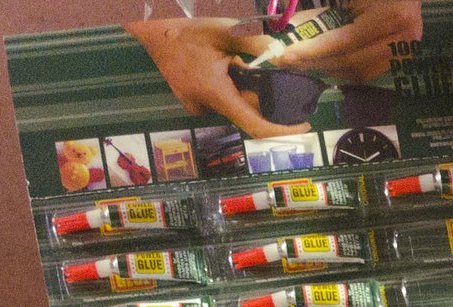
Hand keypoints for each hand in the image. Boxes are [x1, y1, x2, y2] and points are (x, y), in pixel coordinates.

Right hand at [129, 19, 298, 139]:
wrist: (149, 31)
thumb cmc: (185, 29)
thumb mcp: (224, 32)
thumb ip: (256, 45)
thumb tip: (283, 55)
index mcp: (216, 95)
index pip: (256, 126)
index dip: (282, 130)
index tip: (302, 126)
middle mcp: (207, 108)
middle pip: (246, 112)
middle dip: (261, 95)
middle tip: (264, 73)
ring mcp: (198, 107)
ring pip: (233, 104)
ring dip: (242, 87)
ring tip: (232, 60)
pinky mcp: (193, 101)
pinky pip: (220, 99)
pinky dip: (229, 86)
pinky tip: (220, 65)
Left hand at [267, 1, 422, 81]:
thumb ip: (331, 12)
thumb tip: (297, 26)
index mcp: (392, 17)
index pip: (346, 41)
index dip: (316, 49)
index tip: (289, 54)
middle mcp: (402, 41)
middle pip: (352, 63)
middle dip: (318, 63)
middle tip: (290, 63)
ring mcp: (405, 56)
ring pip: (359, 73)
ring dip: (329, 70)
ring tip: (304, 64)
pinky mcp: (402, 63)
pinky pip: (367, 73)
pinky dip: (343, 70)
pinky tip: (325, 63)